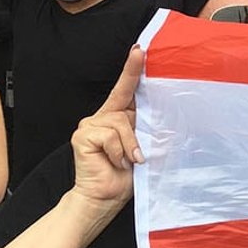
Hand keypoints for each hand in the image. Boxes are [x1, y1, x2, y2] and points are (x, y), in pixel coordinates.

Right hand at [70, 46, 143, 212]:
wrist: (105, 197)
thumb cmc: (125, 174)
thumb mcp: (142, 146)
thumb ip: (147, 128)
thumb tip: (165, 114)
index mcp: (118, 116)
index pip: (126, 88)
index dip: (132, 68)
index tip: (140, 50)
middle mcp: (102, 116)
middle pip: (125, 105)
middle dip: (136, 128)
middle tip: (137, 152)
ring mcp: (90, 124)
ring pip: (121, 122)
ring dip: (130, 146)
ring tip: (127, 161)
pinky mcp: (82, 135)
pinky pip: (110, 135)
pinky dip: (119, 152)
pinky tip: (115, 162)